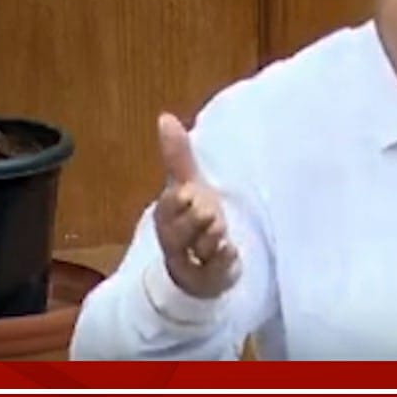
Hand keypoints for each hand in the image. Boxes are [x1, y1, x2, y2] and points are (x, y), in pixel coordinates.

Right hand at [152, 112, 239, 298]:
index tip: (193, 194)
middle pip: (186, 226)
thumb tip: (165, 117)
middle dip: (201, 218)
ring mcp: (188, 262)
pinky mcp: (206, 280)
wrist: (203, 265)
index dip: (184, 200)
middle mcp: (172, 239)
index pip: (171, 203)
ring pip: (202, 246)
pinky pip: (216, 269)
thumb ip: (178, 155)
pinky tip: (231, 252)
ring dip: (214, 238)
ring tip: (220, 235)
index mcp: (166, 214)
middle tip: (210, 215)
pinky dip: (224, 259)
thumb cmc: (194, 220)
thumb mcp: (188, 185)